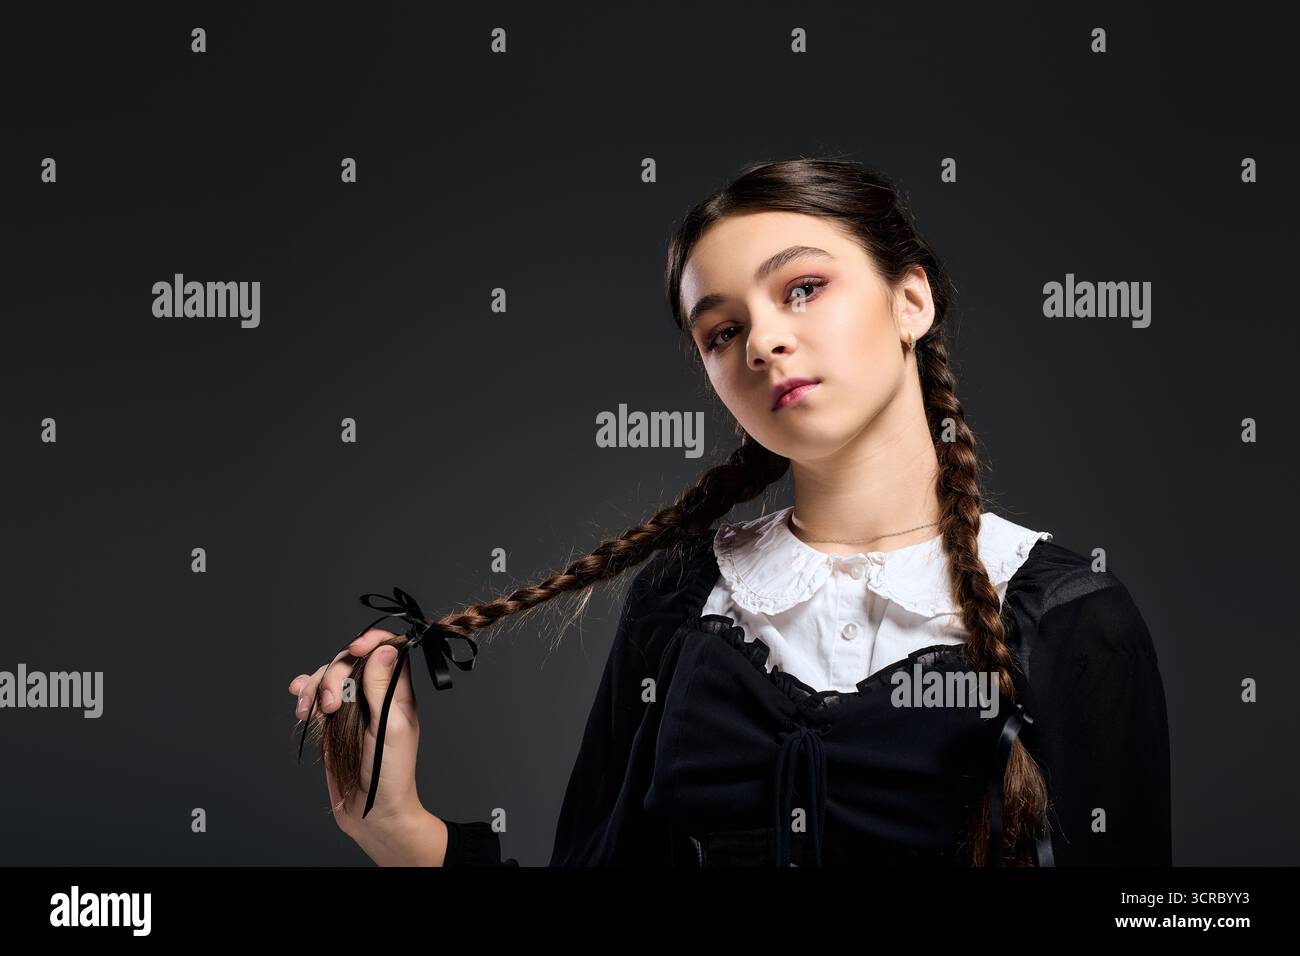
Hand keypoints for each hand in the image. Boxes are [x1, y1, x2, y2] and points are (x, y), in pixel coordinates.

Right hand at [289, 628, 447, 863]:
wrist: (372, 812)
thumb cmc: (392, 775)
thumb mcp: (391, 728)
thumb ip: (383, 688)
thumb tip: (383, 649)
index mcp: (397, 692)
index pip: (389, 650)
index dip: (372, 641)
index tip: (355, 648)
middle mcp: (374, 695)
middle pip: (351, 661)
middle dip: (335, 674)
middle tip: (332, 704)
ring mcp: (351, 707)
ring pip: (329, 676)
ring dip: (315, 686)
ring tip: (311, 710)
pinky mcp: (332, 722)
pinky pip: (316, 697)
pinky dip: (304, 694)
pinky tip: (300, 703)